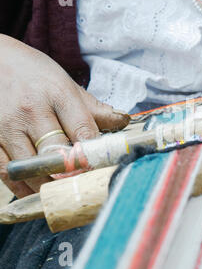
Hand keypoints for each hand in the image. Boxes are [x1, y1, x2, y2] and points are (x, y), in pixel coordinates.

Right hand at [0, 35, 129, 197]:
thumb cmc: (35, 74)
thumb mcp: (66, 84)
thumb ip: (94, 108)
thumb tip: (123, 121)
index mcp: (58, 94)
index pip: (83, 131)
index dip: (94, 155)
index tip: (102, 169)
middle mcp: (32, 110)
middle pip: (57, 153)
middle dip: (73, 174)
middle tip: (84, 186)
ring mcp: (7, 125)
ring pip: (30, 168)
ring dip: (49, 186)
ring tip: (63, 193)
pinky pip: (4, 172)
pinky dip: (22, 187)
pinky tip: (36, 191)